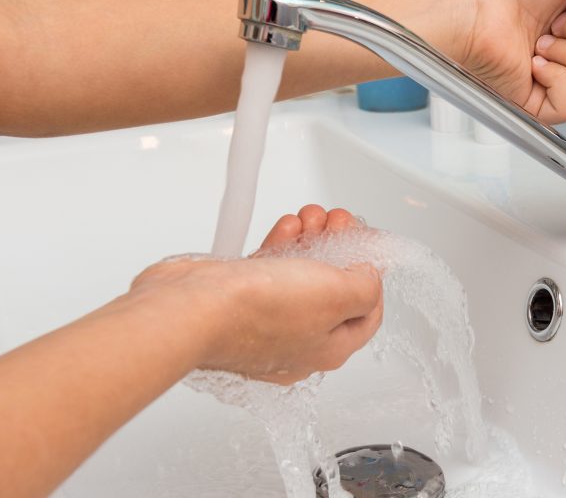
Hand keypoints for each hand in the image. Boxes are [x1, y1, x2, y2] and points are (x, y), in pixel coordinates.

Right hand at [129, 205, 380, 384]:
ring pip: (301, 276)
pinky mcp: (239, 301)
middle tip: (339, 221)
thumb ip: (364, 286)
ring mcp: (266, 322)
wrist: (191, 307)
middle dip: (340, 248)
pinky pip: (271, 270)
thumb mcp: (336, 294)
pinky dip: (283, 245)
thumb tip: (368, 277)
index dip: (374, 278)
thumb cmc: (256, 311)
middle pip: (333, 291)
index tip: (368, 248)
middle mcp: (297, 341)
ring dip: (312, 240)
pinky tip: (288, 226)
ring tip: (312, 216)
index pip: (367, 316)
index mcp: (326, 350)